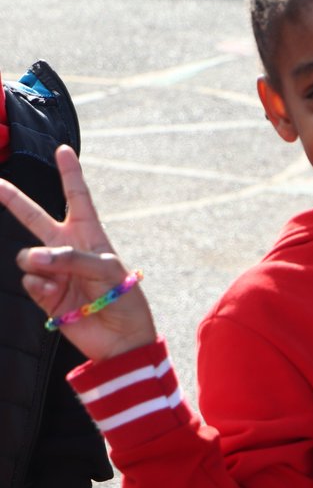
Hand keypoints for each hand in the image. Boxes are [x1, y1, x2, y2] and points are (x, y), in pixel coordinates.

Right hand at [0, 146, 155, 360]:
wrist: (120, 337)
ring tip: (62, 281)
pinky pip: (30, 281)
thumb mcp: (107, 270)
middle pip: (36, 218)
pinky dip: (41, 287)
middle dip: (15, 200)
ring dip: (41, 264)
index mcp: (90, 235)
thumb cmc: (122, 298)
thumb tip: (33, 259)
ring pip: (28, 256)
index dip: (70, 174)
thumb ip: (71, 258)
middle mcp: (68, 249)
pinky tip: (58, 296)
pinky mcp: (43, 293)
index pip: (78, 198)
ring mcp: (53, 271)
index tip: (64, 149)